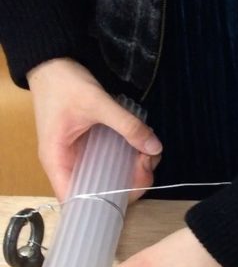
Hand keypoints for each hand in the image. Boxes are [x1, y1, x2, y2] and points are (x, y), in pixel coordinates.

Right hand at [26, 58, 162, 201]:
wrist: (54, 62)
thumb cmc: (64, 84)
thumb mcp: (97, 103)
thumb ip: (127, 125)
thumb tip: (154, 147)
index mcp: (58, 161)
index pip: (75, 200)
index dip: (103, 204)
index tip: (130, 189)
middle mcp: (69, 164)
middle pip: (101, 192)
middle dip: (130, 182)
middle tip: (147, 162)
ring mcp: (83, 156)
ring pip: (112, 177)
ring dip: (135, 170)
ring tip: (148, 152)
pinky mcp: (94, 147)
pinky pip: (115, 161)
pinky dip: (131, 158)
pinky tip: (144, 147)